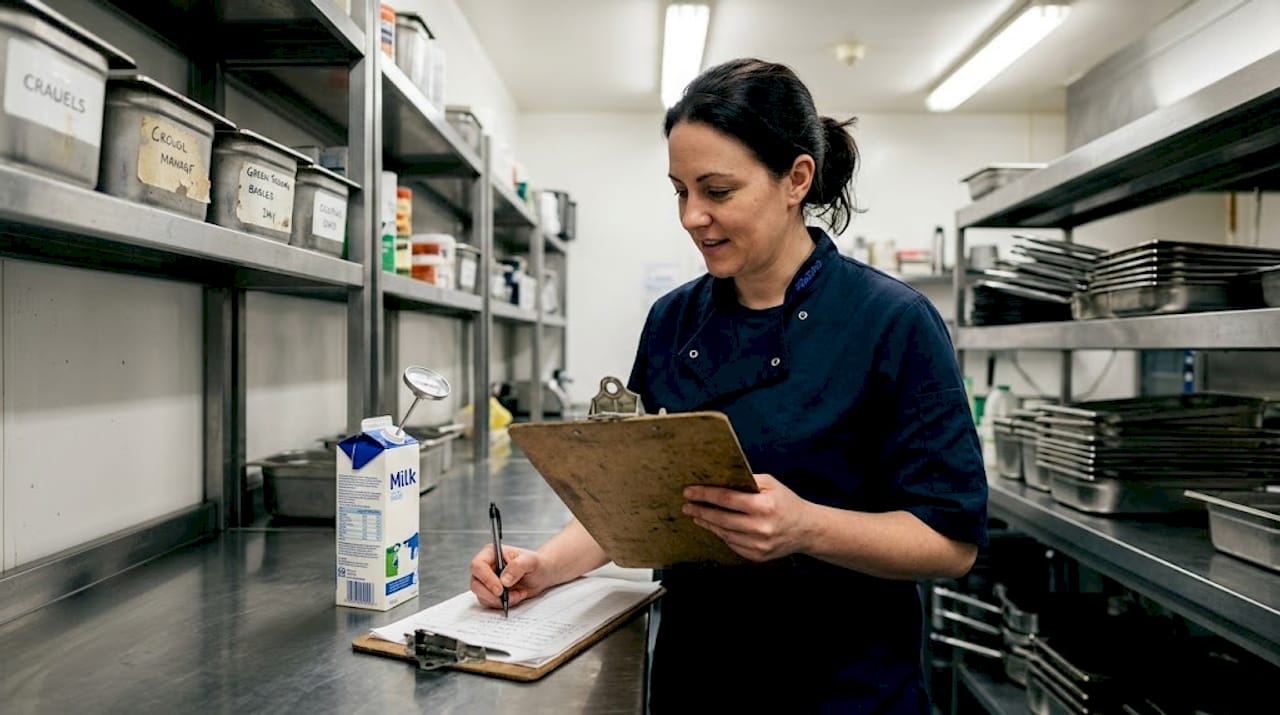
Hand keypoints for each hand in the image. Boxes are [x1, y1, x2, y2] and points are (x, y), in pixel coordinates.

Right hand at [468, 544, 555, 609]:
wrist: (541, 574)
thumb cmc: (536, 563)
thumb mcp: (531, 561)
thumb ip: (517, 566)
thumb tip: (504, 580)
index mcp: (491, 553)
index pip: (478, 566)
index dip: (486, 578)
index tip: (500, 589)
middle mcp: (486, 567)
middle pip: (475, 583)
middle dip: (492, 594)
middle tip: (508, 596)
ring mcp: (487, 581)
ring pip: (481, 595)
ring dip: (499, 600)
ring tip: (517, 594)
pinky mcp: (491, 593)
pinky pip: (489, 603)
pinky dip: (502, 604)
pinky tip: (516, 597)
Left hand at [682, 473, 813, 561]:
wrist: (805, 529)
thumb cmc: (786, 503)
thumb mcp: (770, 484)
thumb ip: (747, 480)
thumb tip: (720, 479)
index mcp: (764, 506)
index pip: (726, 499)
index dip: (704, 495)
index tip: (689, 491)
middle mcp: (761, 527)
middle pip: (720, 518)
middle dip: (700, 510)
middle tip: (687, 505)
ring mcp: (758, 545)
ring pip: (723, 533)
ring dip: (707, 523)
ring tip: (697, 515)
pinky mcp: (757, 556)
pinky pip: (732, 544)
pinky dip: (721, 534)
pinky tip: (714, 526)